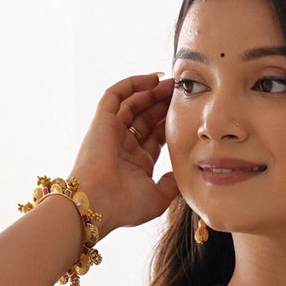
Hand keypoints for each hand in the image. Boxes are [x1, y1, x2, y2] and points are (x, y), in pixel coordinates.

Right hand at [69, 73, 176, 234]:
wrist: (97, 203)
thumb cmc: (125, 206)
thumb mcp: (158, 198)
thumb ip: (172, 184)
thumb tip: (183, 172)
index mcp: (137, 163)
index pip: (156, 136)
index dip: (171, 123)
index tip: (188, 113)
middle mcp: (124, 145)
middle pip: (146, 117)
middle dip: (164, 104)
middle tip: (183, 92)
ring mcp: (112, 132)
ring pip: (133, 103)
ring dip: (152, 92)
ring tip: (172, 83)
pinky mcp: (102, 120)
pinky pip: (116, 95)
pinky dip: (133, 84)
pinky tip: (153, 78)